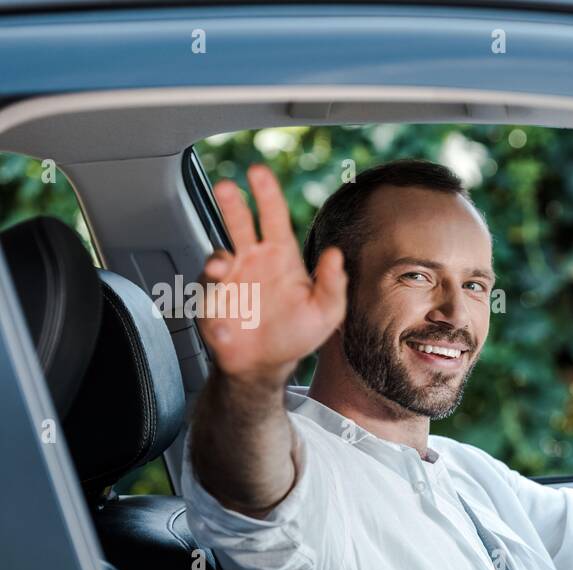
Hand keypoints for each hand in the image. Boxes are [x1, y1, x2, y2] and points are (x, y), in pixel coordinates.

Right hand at [196, 164, 347, 384]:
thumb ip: (333, 285)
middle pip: (239, 224)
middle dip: (232, 204)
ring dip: (215, 260)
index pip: (274, 218)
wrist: (264, 365)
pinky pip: (206, 297)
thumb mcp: (326, 312)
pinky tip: (225, 328)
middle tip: (227, 187)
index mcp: (280, 257)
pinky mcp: (210, 302)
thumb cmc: (296, 334)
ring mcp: (228, 279)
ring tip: (219, 270)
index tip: (259, 173)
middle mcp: (251, 261)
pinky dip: (213, 308)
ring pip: (216, 255)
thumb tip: (336, 255)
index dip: (267, 194)